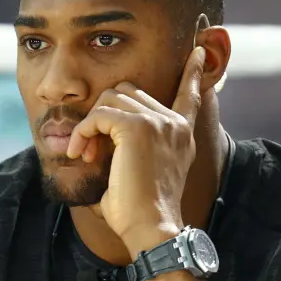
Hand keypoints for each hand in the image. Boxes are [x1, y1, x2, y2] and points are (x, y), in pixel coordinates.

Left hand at [66, 46, 206, 256]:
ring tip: (85, 154)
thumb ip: (132, 150)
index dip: (193, 72)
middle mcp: (174, 123)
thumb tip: (97, 145)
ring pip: (111, 99)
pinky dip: (83, 132)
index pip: (190, 94)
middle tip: (91, 150)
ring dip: (91, 124)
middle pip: (128, 92)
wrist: (152, 229)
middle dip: (103, 116)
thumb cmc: (141, 213)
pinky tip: (80, 153)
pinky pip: (99, 115)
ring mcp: (158, 122)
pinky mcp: (137, 128)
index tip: (199, 51)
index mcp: (181, 134)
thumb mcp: (142, 175)